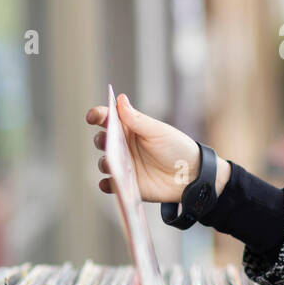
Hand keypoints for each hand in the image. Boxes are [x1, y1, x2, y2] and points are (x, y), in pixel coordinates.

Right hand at [85, 94, 228, 201]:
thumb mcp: (158, 131)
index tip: (92, 116)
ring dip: (104, 162)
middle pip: (103, 140)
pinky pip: (109, 185)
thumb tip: (120, 100)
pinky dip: (106, 184)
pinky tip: (109, 182)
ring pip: (104, 162)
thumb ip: (137, 119)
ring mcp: (125, 165)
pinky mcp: (127, 183)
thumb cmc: (176, 148)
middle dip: (101, 140)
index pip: (109, 119)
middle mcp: (124, 147)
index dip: (98, 115)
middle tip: (106, 141)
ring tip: (112, 164)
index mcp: (130, 129)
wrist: (191, 175)